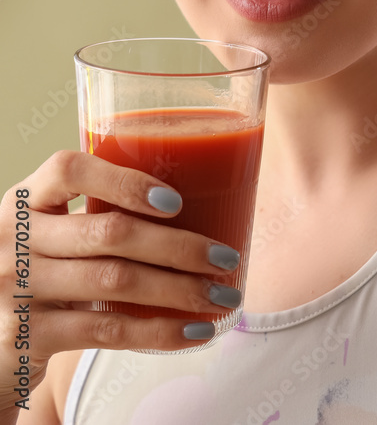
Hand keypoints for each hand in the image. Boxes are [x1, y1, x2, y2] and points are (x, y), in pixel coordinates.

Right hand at [0, 151, 242, 407]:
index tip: (176, 201)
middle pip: (110, 232)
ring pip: (115, 281)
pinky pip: (107, 330)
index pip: (68, 169)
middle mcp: (12, 239)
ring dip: (181, 289)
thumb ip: (97, 217)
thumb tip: (204, 204)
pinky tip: (196, 331)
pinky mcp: (24, 336)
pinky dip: (160, 331)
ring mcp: (15, 288)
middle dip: (180, 246)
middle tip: (226, 257)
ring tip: (224, 296)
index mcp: (24, 201)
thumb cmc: (40, 278)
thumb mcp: (51, 237)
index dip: (125, 181)